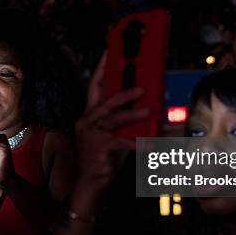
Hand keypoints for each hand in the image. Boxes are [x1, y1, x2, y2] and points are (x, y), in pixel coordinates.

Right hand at [75, 53, 148, 193]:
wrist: (90, 182)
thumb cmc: (103, 156)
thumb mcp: (114, 134)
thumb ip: (124, 121)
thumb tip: (146, 108)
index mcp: (89, 115)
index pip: (94, 86)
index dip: (102, 68)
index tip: (110, 52)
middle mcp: (87, 122)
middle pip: (105, 101)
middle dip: (124, 93)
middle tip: (141, 89)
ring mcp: (91, 135)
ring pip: (113, 120)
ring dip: (132, 114)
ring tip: (148, 111)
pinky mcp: (98, 148)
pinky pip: (119, 142)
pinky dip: (135, 143)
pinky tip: (147, 144)